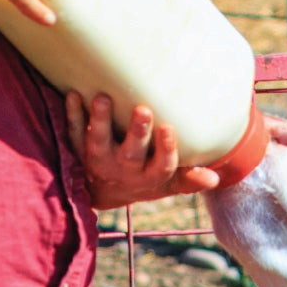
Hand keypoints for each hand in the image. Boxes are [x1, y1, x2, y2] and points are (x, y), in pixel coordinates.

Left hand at [66, 92, 221, 209]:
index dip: (166, 149)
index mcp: (149, 177)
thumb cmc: (145, 177)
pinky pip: (73, 133)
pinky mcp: (78, 150)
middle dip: (137, 132)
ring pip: (97, 142)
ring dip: (99, 121)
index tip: (169, 128)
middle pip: (131, 153)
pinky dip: (72, 115)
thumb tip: (214, 178)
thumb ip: (189, 179)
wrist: (105, 191)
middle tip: (143, 109)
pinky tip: (72, 94)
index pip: (162, 166)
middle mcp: (124, 170)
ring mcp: (98, 160)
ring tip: (102, 98)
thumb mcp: (168, 184)